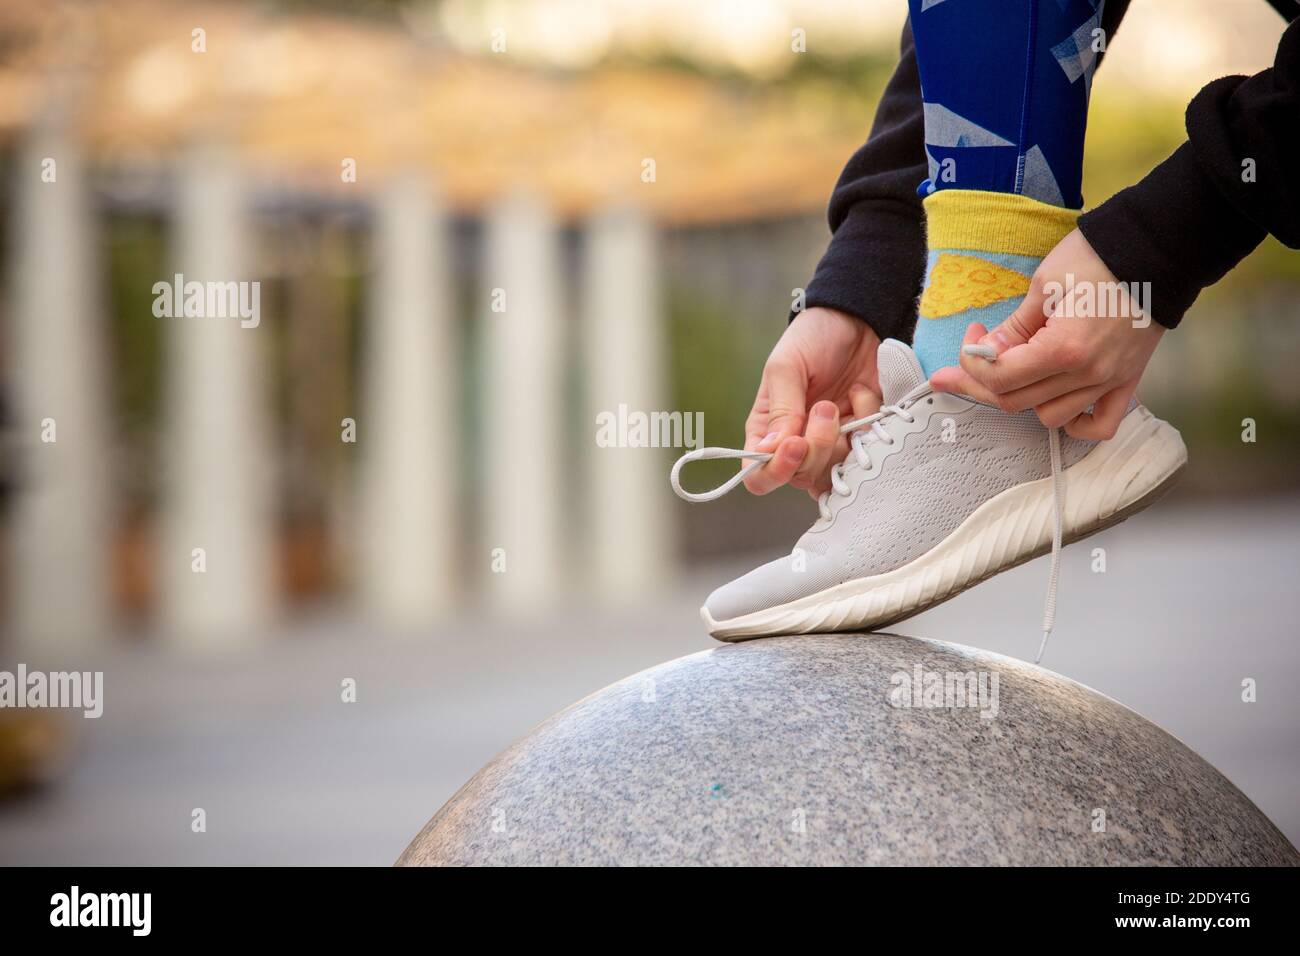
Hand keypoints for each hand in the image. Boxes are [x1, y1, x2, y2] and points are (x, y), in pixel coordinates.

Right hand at [744, 307, 881, 496]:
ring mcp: (831, 443)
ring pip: (835, 473)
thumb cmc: (811, 339)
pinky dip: (870, 425)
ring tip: (846, 398)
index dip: (776, 470)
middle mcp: (796, 444)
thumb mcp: (787, 366)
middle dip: (818, 446)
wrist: (856, 320)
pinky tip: (862, 394)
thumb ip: (781, 409)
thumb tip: (772, 451)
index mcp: (767, 430)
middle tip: (826, 407)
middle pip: (801, 478)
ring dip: (844, 437)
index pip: (759, 476)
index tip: (795, 443)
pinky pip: (868, 452)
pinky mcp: (861, 436)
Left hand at [930, 229, 1163, 438]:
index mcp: (1063, 349)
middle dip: (984, 380)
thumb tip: (987, 352)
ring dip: (1025, 397)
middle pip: (1016, 402)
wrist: (1161, 248)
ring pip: (1050, 416)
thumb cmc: (1101, 256)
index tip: (972, 337)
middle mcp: (1088, 374)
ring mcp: (1110, 381)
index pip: (1000, 378)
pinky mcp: (1128, 380)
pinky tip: (1057, 399)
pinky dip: (1077, 423)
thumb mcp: (1045, 284)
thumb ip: (1015, 327)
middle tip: (976, 353)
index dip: (972, 362)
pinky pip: (1100, 424)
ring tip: (1019, 368)